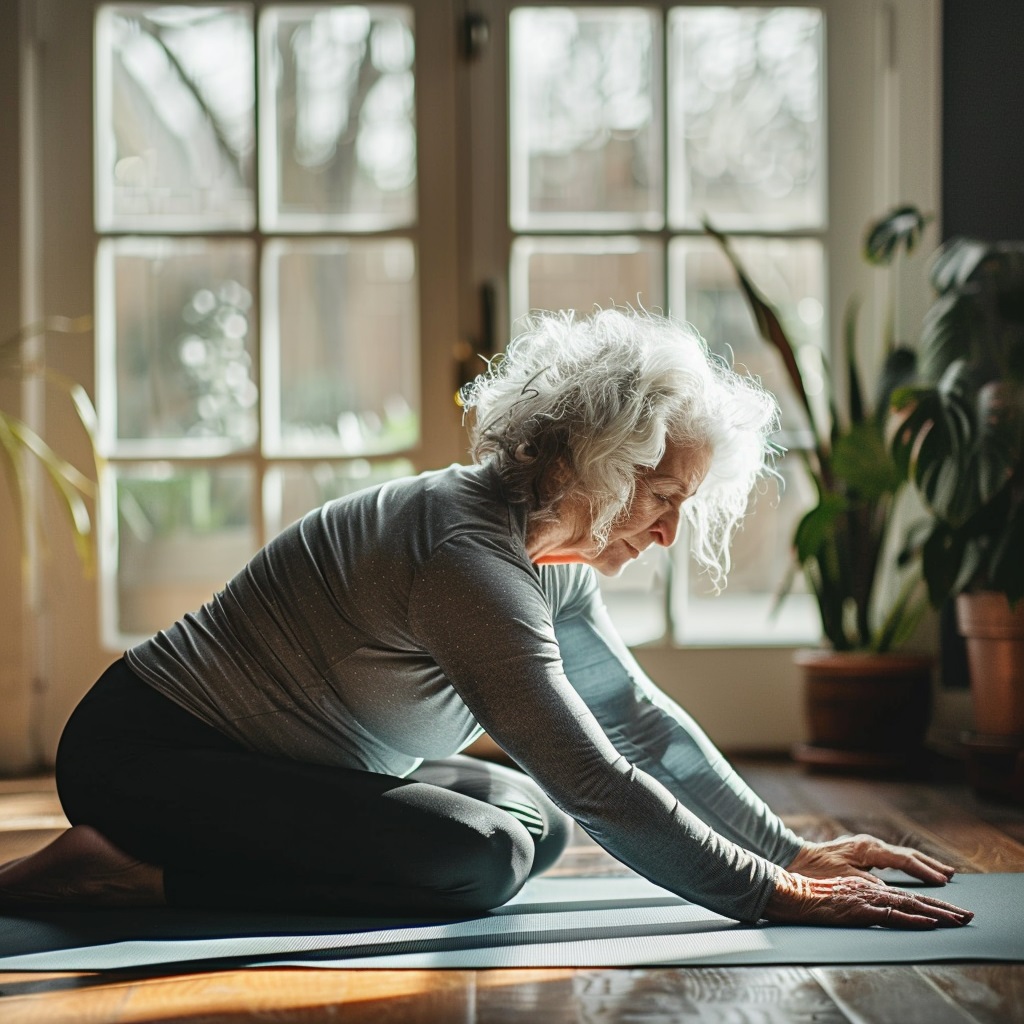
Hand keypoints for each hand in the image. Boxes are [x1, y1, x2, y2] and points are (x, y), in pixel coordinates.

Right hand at [764, 871, 973, 928]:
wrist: (790, 891)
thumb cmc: (811, 894)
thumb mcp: (841, 894)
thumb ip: (861, 897)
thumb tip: (881, 905)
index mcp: (868, 885)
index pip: (907, 893)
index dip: (932, 900)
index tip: (953, 910)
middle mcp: (871, 888)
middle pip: (914, 897)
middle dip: (944, 907)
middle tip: (969, 917)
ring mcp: (866, 898)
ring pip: (909, 904)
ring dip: (937, 913)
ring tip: (959, 921)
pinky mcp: (859, 909)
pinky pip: (890, 915)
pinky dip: (912, 918)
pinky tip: (929, 923)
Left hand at [787, 834, 955, 885]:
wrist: (795, 857)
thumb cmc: (816, 869)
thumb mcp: (842, 878)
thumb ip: (866, 882)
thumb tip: (888, 889)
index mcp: (868, 848)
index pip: (903, 860)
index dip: (925, 871)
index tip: (943, 880)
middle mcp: (870, 844)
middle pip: (906, 854)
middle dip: (929, 864)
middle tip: (952, 874)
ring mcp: (867, 846)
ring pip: (901, 854)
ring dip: (921, 863)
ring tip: (941, 872)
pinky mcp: (863, 850)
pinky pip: (892, 857)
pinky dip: (908, 863)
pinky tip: (914, 869)